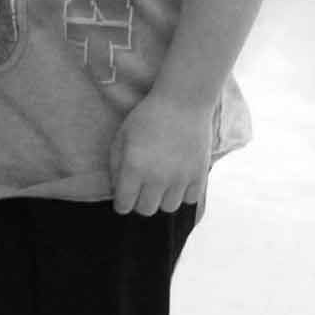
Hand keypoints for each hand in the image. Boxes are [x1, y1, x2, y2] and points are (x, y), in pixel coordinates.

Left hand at [109, 93, 212, 214]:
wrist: (183, 104)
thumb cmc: (146, 118)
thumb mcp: (121, 137)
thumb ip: (115, 166)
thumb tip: (117, 189)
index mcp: (134, 168)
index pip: (124, 205)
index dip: (121, 204)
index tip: (123, 199)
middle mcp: (157, 178)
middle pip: (146, 210)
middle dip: (139, 203)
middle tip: (140, 190)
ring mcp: (181, 179)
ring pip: (168, 208)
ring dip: (161, 199)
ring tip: (159, 185)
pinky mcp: (199, 176)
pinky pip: (189, 200)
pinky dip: (182, 194)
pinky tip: (177, 181)